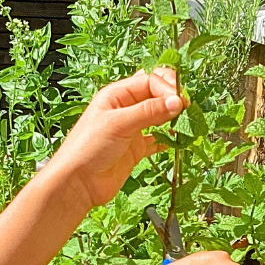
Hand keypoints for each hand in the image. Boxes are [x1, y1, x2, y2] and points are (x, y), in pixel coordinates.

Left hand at [48, 70, 185, 208]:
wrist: (78, 184)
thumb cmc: (88, 148)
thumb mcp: (119, 124)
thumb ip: (149, 112)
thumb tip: (177, 102)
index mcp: (117, 94)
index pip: (150, 81)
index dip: (167, 89)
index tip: (181, 101)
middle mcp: (125, 109)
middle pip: (155, 95)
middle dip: (172, 99)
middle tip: (187, 109)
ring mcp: (131, 129)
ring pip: (158, 117)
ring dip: (172, 118)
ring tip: (186, 123)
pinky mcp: (135, 150)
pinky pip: (156, 140)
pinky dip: (168, 139)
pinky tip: (177, 140)